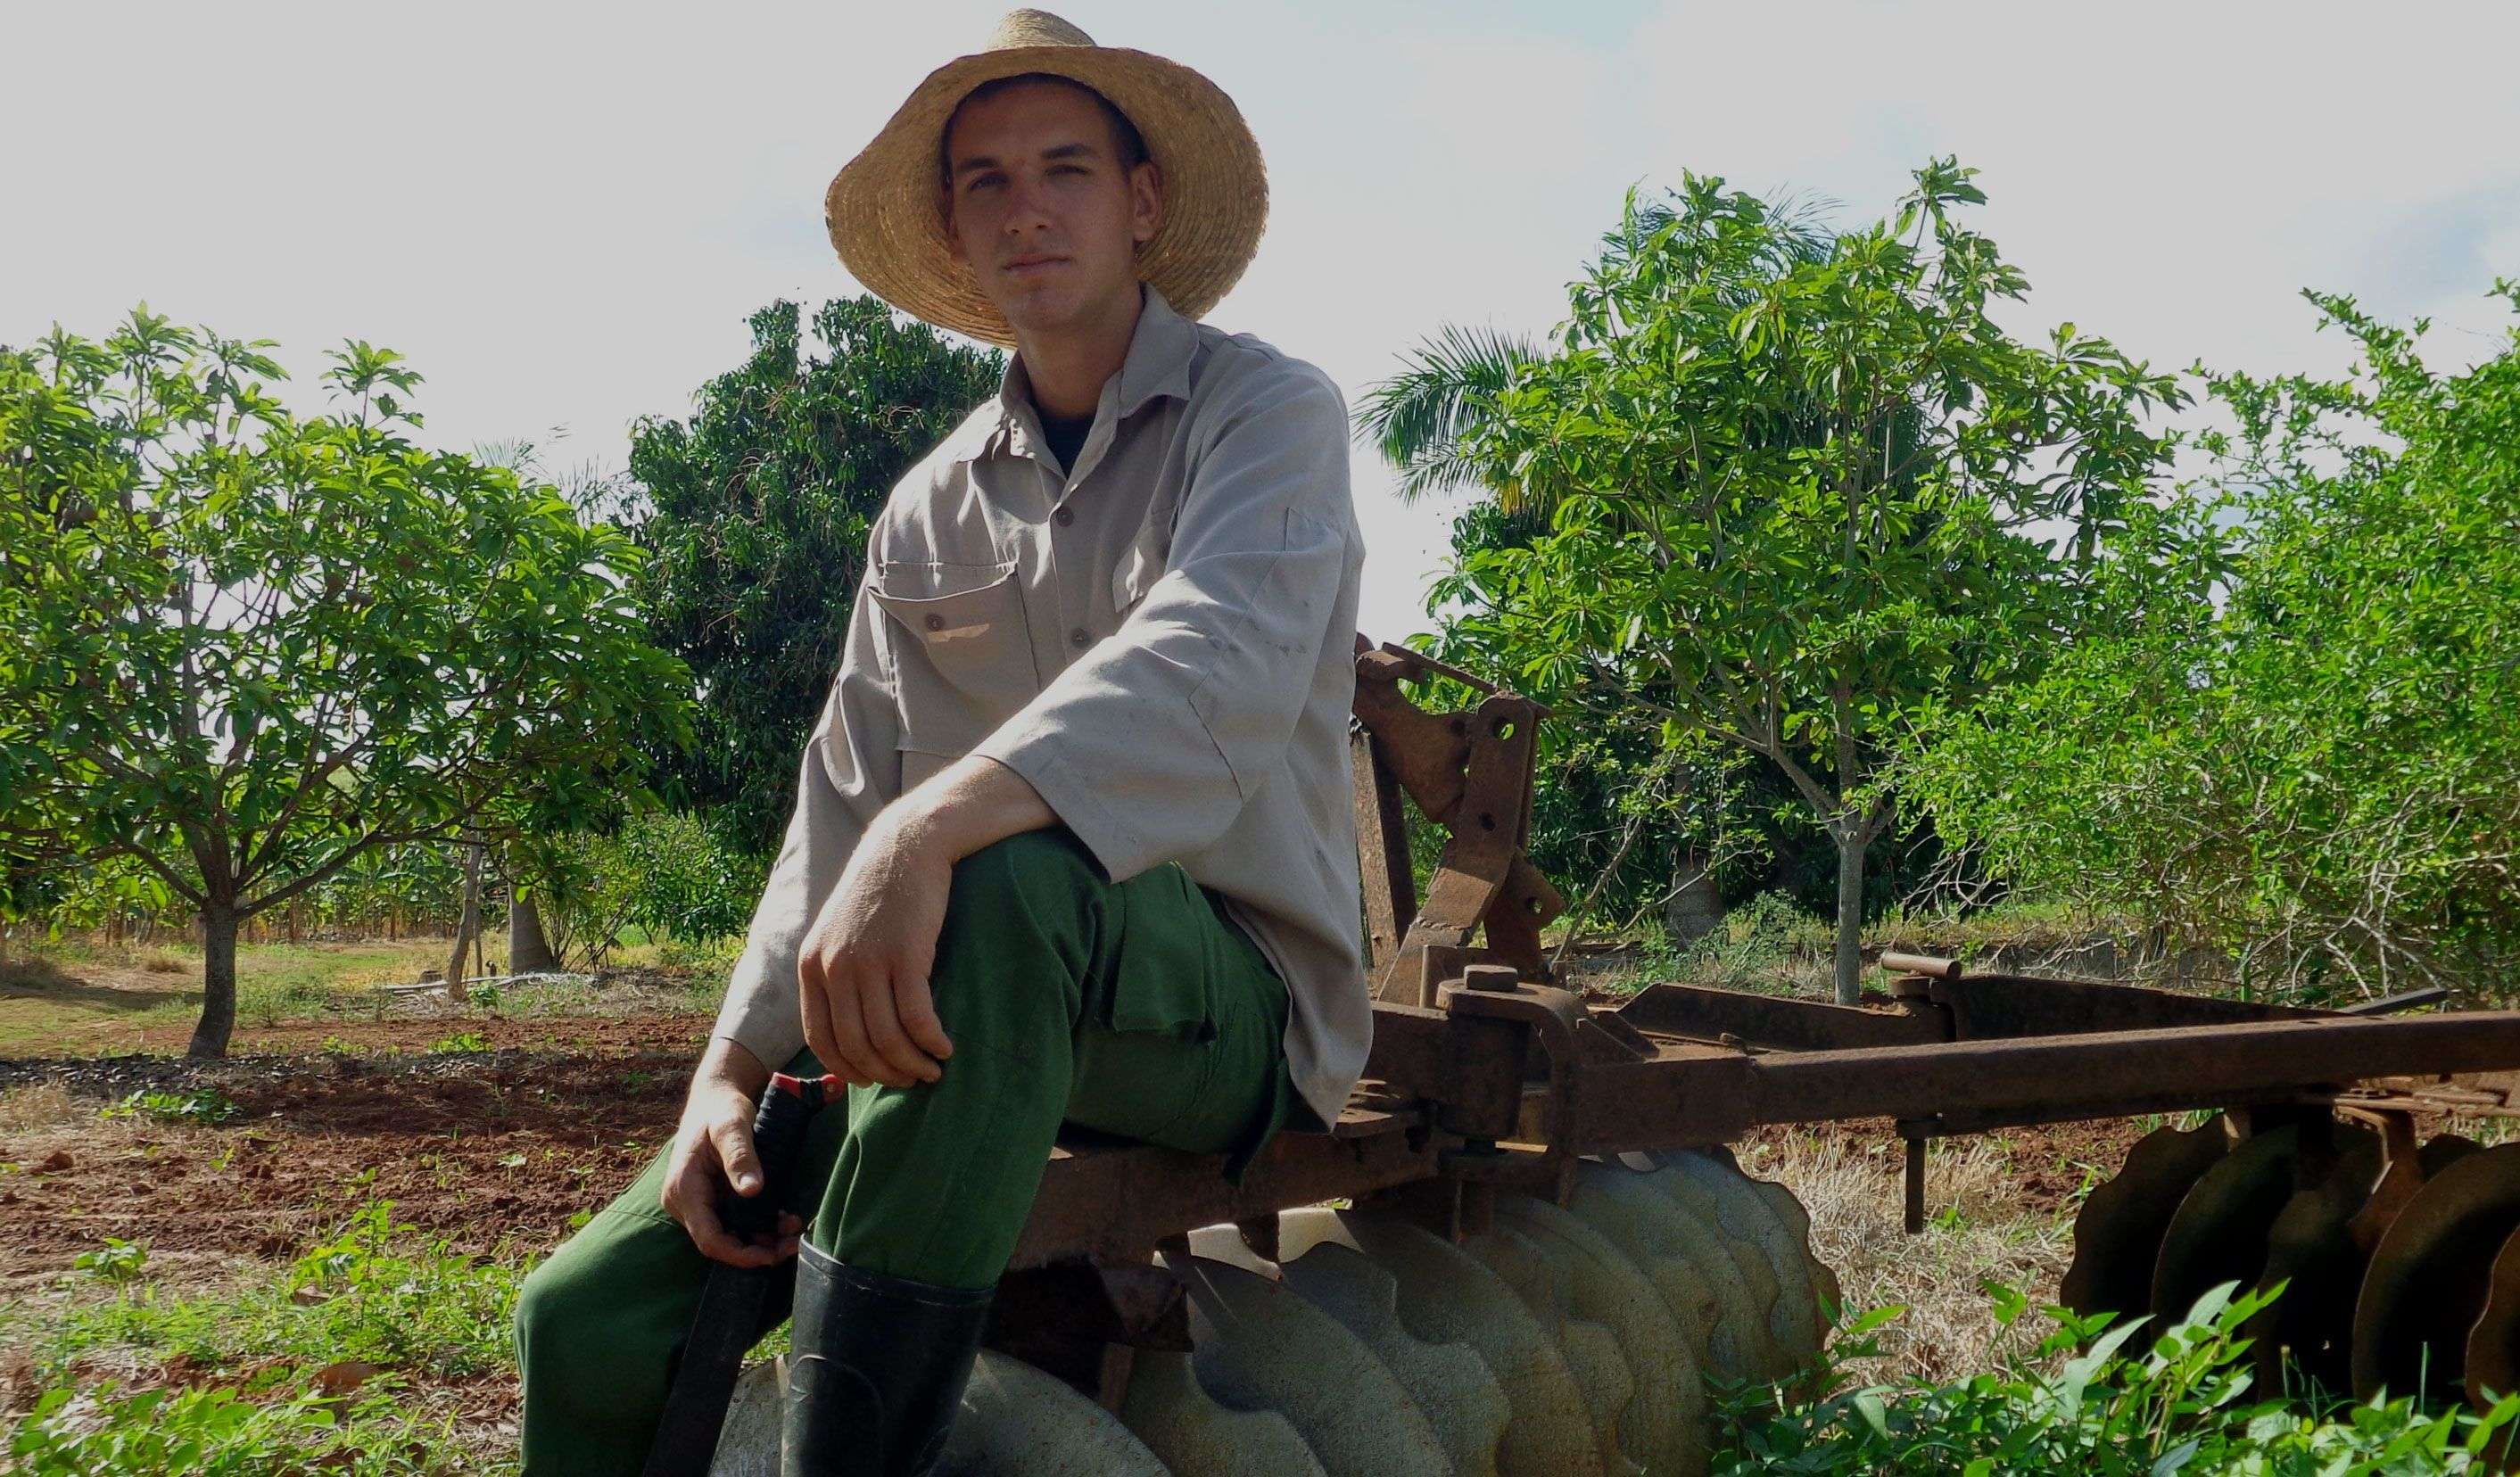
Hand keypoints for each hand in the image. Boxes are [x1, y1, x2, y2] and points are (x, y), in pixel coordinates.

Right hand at [659, 1044, 802, 1267]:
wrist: (715, 1097)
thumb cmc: (721, 1108)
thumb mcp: (732, 1125)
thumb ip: (740, 1156)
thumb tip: (752, 1191)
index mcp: (684, 1188)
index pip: (708, 1238)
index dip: (739, 1254)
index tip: (771, 1255)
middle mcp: (684, 1202)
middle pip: (719, 1241)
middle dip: (757, 1249)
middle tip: (793, 1243)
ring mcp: (696, 1203)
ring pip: (728, 1234)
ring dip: (760, 1238)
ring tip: (794, 1230)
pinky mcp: (710, 1200)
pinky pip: (732, 1222)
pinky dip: (757, 1225)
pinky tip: (782, 1219)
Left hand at [797, 809, 956, 1089]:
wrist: (905, 846)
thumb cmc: (878, 893)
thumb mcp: (838, 932)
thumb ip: (835, 973)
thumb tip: (848, 1025)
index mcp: (811, 966)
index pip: (821, 1038)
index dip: (847, 1069)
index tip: (871, 1080)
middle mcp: (833, 968)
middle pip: (856, 1045)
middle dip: (885, 1074)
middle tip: (910, 1081)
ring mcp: (868, 962)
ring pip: (887, 1038)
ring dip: (911, 1064)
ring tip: (932, 1070)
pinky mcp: (905, 956)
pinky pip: (917, 1017)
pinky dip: (931, 1041)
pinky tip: (945, 1047)